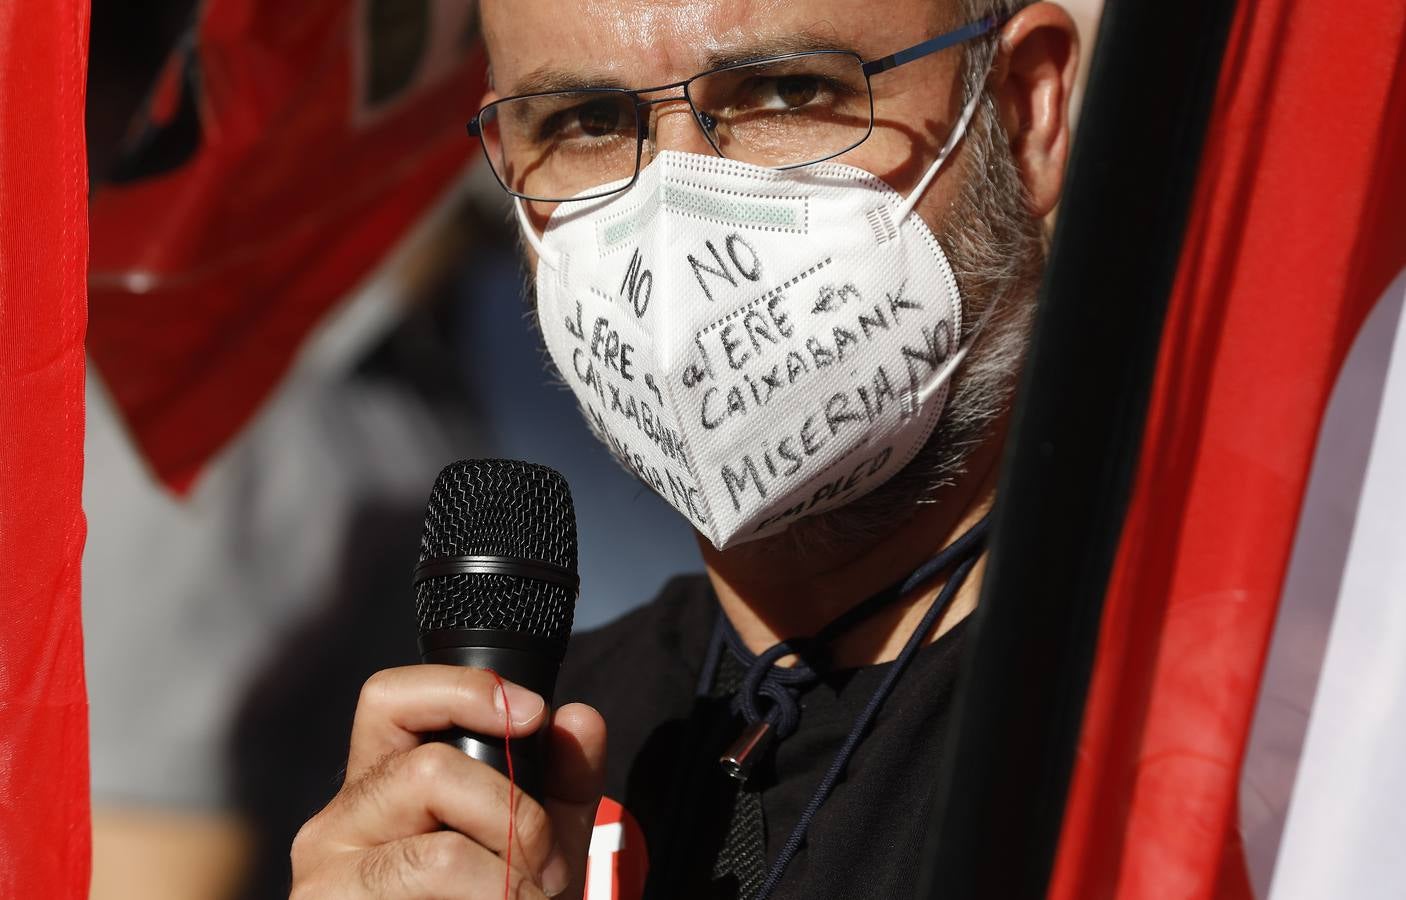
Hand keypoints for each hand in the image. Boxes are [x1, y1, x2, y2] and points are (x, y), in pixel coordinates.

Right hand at [290, 665, 606, 898]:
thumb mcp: (544, 842)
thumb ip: (566, 780)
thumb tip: (580, 719)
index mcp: (382, 786)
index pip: (390, 698)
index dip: (463, 690)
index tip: (533, 715)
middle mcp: (341, 822)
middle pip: (428, 770)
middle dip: (513, 815)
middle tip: (547, 868)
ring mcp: (328, 878)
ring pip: (439, 853)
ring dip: (507, 881)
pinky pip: (432, 892)